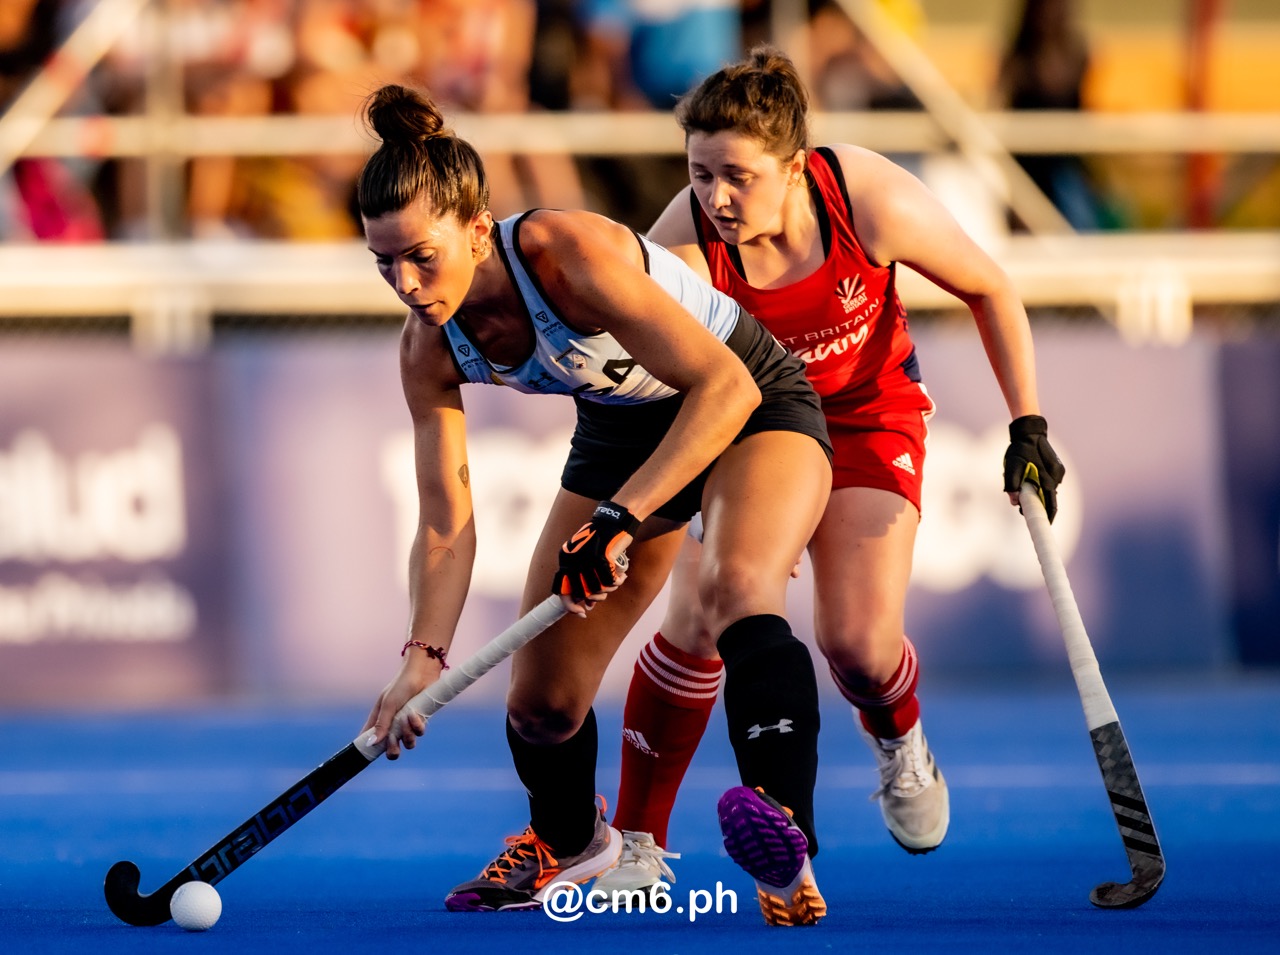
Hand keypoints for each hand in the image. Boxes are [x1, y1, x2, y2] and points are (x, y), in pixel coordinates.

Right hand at [361, 649, 445, 758]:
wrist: (422, 673)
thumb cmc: (401, 685)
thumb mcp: (388, 704)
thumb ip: (381, 724)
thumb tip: (371, 743)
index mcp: (380, 721)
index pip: (370, 741)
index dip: (368, 751)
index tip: (366, 757)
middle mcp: (393, 726)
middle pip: (391, 751)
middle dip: (392, 750)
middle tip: (393, 740)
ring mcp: (407, 725)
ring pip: (408, 744)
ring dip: (407, 735)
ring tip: (406, 718)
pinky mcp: (421, 721)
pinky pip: (419, 732)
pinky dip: (417, 725)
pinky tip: (414, 713)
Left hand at [552, 500, 639, 615]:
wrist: (614, 520)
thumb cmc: (602, 541)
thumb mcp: (586, 558)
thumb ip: (585, 580)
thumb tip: (588, 605)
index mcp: (565, 560)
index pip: (562, 590)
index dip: (570, 605)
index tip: (581, 613)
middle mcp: (573, 560)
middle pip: (581, 593)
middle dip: (594, 598)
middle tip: (604, 594)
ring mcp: (587, 559)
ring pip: (597, 589)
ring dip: (609, 588)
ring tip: (615, 581)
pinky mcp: (602, 558)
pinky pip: (610, 581)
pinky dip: (617, 581)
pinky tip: (621, 576)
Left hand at [1003, 415, 1065, 521]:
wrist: (1030, 432)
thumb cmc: (1020, 449)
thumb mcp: (1011, 467)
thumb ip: (1012, 485)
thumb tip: (1014, 502)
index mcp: (1047, 479)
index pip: (1050, 506)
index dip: (1047, 518)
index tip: (1043, 526)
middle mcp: (1056, 477)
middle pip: (1049, 499)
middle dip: (1038, 506)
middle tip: (1022, 507)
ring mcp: (1058, 473)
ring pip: (1048, 490)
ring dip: (1038, 493)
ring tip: (1023, 486)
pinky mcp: (1057, 468)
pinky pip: (1049, 482)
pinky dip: (1041, 485)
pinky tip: (1030, 477)